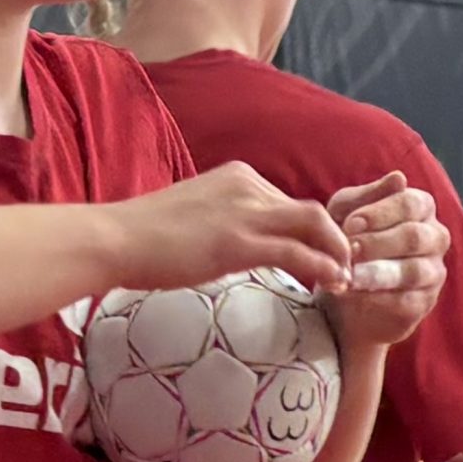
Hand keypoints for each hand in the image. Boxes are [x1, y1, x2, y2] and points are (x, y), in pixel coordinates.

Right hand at [111, 161, 352, 294]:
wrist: (115, 239)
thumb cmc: (143, 236)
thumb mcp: (194, 216)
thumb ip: (223, 221)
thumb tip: (233, 244)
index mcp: (237, 177)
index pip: (289, 203)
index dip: (312, 232)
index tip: (322, 256)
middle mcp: (247, 186)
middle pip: (312, 210)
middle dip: (336, 241)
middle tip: (347, 270)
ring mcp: (244, 212)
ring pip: (314, 225)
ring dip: (338, 254)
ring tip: (347, 280)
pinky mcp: (239, 241)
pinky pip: (297, 251)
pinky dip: (323, 267)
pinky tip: (333, 284)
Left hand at [325, 172, 449, 349]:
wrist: (344, 290)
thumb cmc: (349, 240)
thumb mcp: (345, 213)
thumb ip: (365, 196)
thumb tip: (398, 178)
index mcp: (421, 207)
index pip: (410, 203)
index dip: (380, 213)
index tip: (350, 224)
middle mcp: (435, 237)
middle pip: (414, 236)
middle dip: (378, 243)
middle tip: (350, 251)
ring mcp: (433, 271)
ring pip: (414, 270)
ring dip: (379, 272)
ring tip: (351, 276)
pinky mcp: (424, 303)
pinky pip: (407, 300)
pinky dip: (379, 298)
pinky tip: (357, 295)